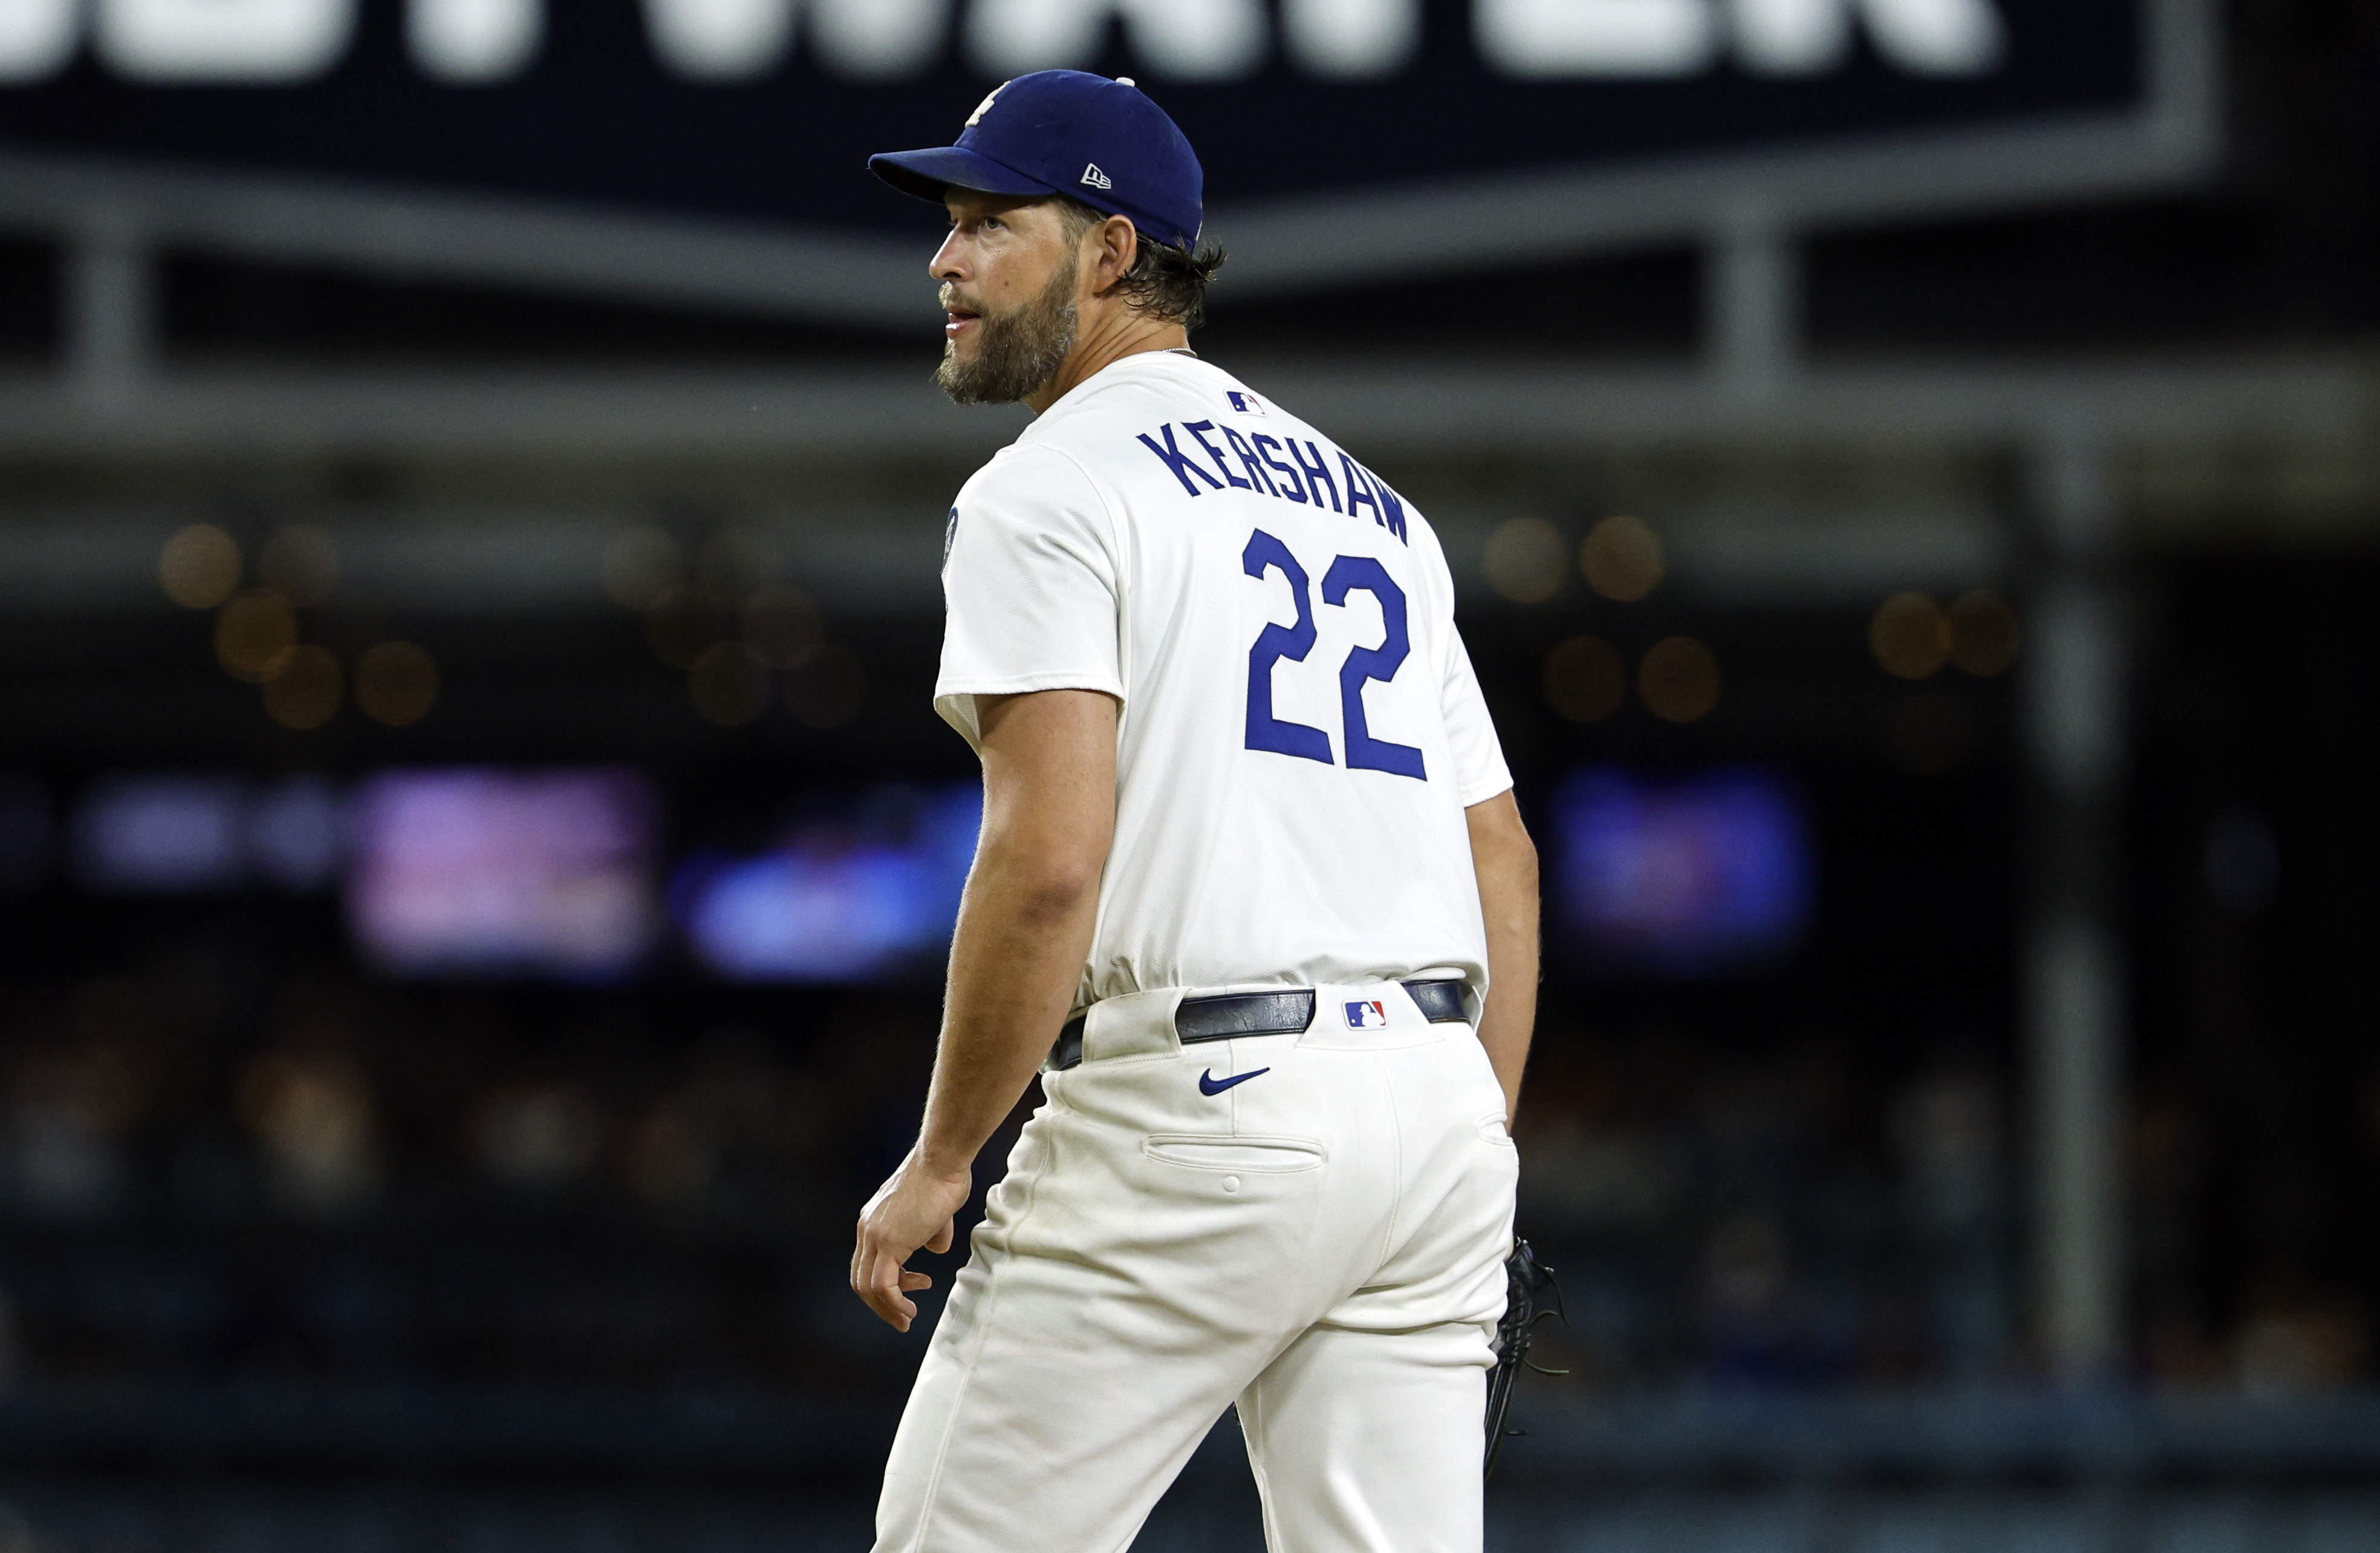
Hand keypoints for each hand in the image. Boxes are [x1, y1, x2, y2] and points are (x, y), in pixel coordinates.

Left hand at [851, 1145, 974, 1331]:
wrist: (943, 1159)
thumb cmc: (945, 1176)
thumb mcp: (936, 1212)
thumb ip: (932, 1232)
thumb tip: (936, 1249)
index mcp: (873, 1221)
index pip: (865, 1264)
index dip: (885, 1284)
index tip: (914, 1288)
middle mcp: (867, 1229)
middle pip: (860, 1279)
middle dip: (880, 1305)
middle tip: (903, 1318)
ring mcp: (875, 1235)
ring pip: (867, 1287)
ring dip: (887, 1309)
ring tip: (908, 1317)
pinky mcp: (888, 1242)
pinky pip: (882, 1285)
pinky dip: (894, 1303)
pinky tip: (910, 1307)